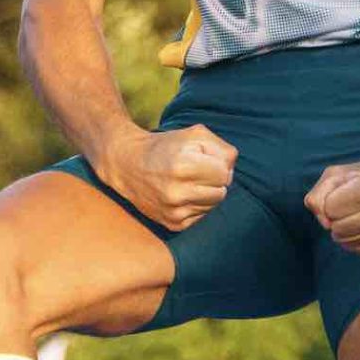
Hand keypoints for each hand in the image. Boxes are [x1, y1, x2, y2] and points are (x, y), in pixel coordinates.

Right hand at [98, 124, 236, 231]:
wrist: (127, 164)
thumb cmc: (165, 146)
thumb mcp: (194, 135)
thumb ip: (221, 148)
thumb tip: (232, 170)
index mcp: (182, 166)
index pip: (224, 174)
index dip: (217, 164)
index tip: (204, 159)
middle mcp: (176, 192)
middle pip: (221, 192)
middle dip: (214, 181)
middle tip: (196, 171)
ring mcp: (173, 211)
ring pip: (213, 206)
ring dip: (206, 194)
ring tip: (187, 182)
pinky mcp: (172, 224)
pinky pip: (201, 217)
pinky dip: (196, 205)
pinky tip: (181, 194)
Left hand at [305, 144, 359, 258]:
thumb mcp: (337, 174)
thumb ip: (317, 196)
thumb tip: (324, 224)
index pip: (330, 209)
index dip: (332, 200)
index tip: (347, 191)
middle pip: (335, 227)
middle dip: (337, 215)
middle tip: (354, 203)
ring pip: (343, 241)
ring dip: (345, 228)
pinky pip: (354, 249)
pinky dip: (354, 238)